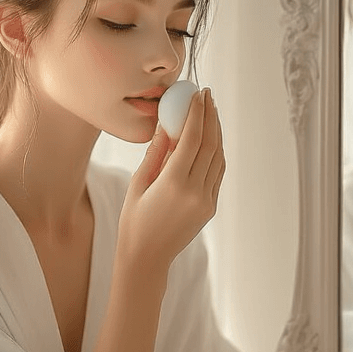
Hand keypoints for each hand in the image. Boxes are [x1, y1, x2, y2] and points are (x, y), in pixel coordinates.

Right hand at [116, 88, 225, 272]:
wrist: (147, 257)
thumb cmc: (134, 219)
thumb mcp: (139, 183)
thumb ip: (155, 153)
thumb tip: (166, 124)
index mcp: (174, 183)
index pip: (193, 138)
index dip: (197, 113)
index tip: (198, 94)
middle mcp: (195, 191)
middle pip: (210, 144)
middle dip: (210, 116)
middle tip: (207, 96)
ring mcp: (206, 200)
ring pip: (218, 158)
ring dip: (216, 133)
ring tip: (210, 112)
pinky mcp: (210, 207)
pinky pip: (217, 173)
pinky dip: (216, 153)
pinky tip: (210, 139)